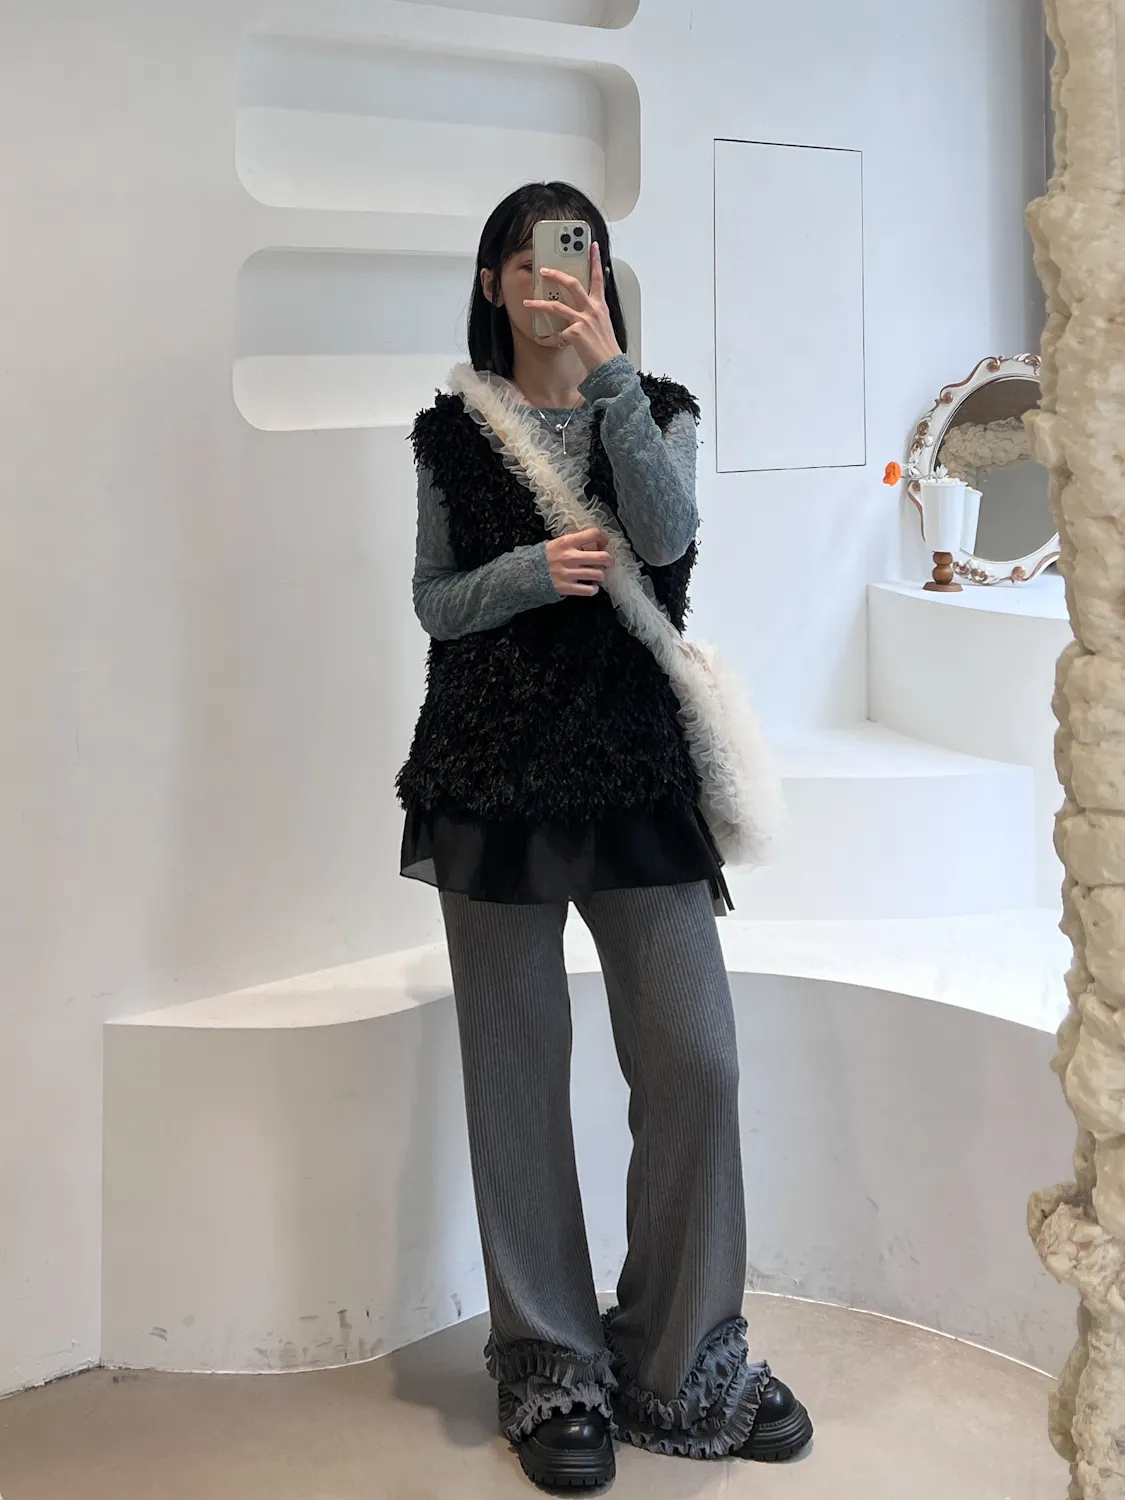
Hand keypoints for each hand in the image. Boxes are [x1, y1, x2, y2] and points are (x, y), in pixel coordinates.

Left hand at [523, 242, 622, 374]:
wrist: (609, 366)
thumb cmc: (605, 348)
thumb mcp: (602, 325)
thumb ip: (592, 312)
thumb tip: (582, 308)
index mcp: (600, 306)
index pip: (598, 278)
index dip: (595, 260)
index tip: (592, 246)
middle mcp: (592, 310)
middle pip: (572, 284)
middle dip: (556, 275)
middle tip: (543, 270)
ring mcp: (583, 320)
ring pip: (557, 306)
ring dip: (539, 304)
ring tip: (527, 302)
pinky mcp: (575, 333)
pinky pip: (556, 334)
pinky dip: (547, 338)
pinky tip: (541, 339)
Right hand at [546, 528, 612, 596]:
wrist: (528, 573)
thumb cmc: (546, 556)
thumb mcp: (559, 543)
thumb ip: (576, 542)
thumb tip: (596, 543)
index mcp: (567, 542)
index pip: (594, 533)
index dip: (603, 538)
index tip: (603, 544)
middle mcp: (570, 556)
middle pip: (602, 557)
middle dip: (609, 560)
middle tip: (608, 563)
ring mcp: (569, 573)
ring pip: (598, 575)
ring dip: (601, 575)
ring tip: (596, 575)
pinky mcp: (567, 587)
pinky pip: (589, 590)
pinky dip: (593, 589)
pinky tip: (591, 586)